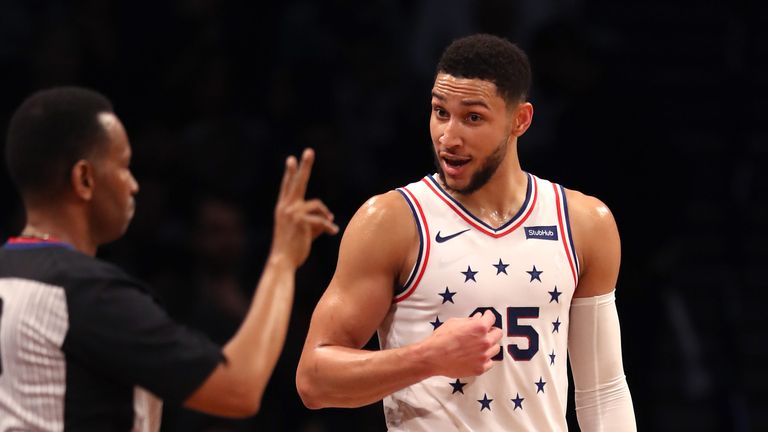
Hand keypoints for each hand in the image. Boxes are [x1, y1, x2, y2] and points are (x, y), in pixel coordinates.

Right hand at [271, 148, 338, 267]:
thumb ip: (313, 221)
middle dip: (304, 166)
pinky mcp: (301, 220)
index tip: (291, 159)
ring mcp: (292, 212)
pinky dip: (329, 227)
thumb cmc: (292, 249)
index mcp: (283, 208)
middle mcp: (286, 207)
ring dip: (325, 217)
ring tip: (329, 226)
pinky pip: (322, 220)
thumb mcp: (302, 231)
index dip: (290, 173)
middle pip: (298, 182)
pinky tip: (333, 232)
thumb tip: (329, 219)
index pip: (288, 187)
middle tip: (309, 151)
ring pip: (318, 206)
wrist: (283, 261)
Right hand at [421, 310, 502, 377]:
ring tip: (480, 344)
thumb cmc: (441, 339)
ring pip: (496, 348)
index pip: (492, 318)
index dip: (488, 316)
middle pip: (498, 333)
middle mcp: (485, 342)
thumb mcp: (454, 323)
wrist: (433, 357)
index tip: (486, 317)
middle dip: (491, 330)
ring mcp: (484, 356)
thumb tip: (477, 318)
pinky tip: (478, 356)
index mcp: (479, 327)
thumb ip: (469, 320)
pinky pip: (490, 362)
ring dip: (490, 345)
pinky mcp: (480, 368)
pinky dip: (486, 358)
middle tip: (485, 331)